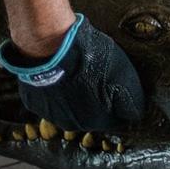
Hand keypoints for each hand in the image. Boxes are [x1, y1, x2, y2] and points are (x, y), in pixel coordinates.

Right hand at [0, 15, 145, 132]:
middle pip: (92, 114)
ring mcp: (50, 115)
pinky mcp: (33, 102)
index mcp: (96, 120)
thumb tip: (136, 114)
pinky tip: (59, 73)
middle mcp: (72, 124)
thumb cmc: (89, 58)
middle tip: (96, 74)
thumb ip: (131, 100)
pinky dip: (55, 89)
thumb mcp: (123, 75)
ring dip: (75, 94)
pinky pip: (50, 99)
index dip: (117, 100)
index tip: (114, 83)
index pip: (115, 117)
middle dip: (97, 97)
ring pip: (70, 107)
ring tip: (77, 71)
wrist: (50, 44)